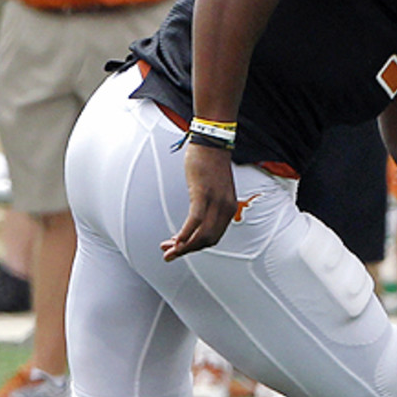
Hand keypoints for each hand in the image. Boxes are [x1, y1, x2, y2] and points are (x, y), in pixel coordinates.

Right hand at [159, 141, 236, 261]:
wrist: (213, 141)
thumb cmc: (210, 162)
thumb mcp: (214, 188)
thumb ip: (209, 204)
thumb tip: (195, 218)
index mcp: (228, 208)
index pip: (213, 237)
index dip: (195, 246)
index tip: (180, 248)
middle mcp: (225, 208)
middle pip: (207, 240)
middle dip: (187, 251)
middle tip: (169, 254)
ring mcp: (215, 202)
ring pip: (200, 235)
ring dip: (183, 247)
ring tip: (168, 251)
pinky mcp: (203, 194)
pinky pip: (194, 221)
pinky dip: (184, 234)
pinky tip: (175, 241)